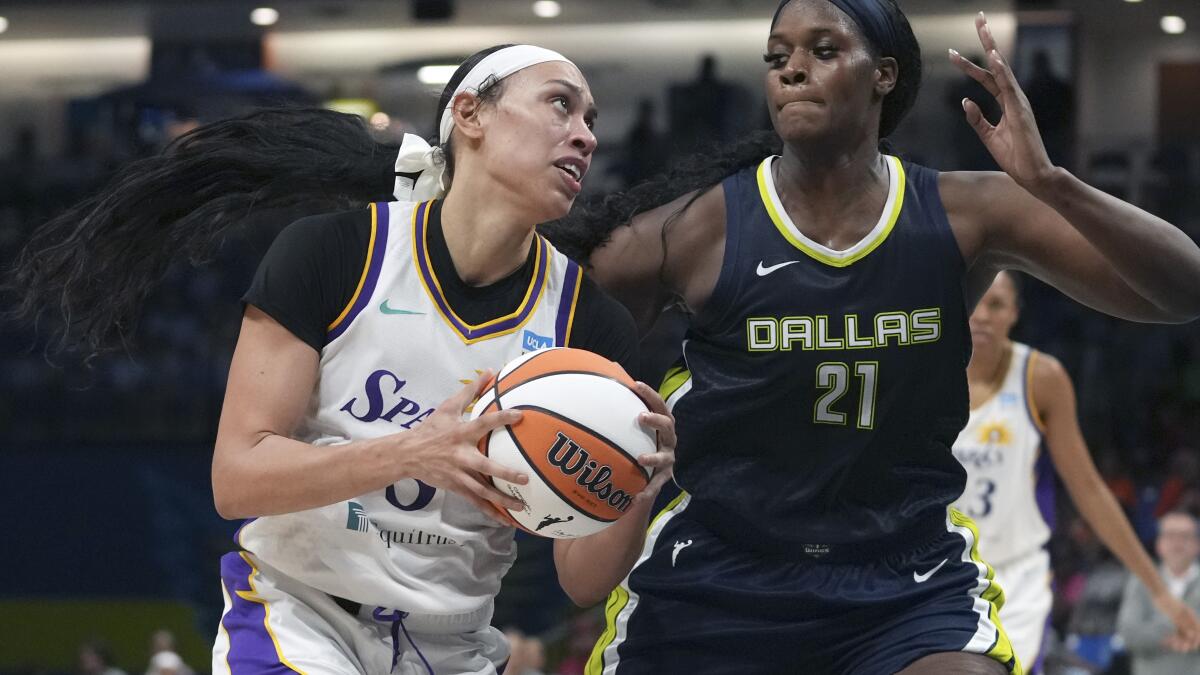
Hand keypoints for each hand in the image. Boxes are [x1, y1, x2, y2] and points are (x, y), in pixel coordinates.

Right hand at [398, 371, 527, 521]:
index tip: (520, 416)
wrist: (407, 454)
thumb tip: (489, 372)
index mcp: (461, 434)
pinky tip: (505, 519)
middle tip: (525, 478)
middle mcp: (461, 456)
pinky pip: (475, 502)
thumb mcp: (448, 407)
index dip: (502, 418)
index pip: (485, 423)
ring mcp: (458, 474)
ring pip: (482, 491)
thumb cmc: (431, 428)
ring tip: (521, 506)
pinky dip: (490, 511)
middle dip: (505, 473)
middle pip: (486, 467)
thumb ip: (470, 391)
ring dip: (502, 499)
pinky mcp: (456, 488)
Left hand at [629, 381, 676, 505]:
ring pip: (665, 457)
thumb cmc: (638, 441)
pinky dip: (646, 492)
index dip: (649, 393)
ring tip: (641, 459)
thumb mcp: (632, 424)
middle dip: (655, 420)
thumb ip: (623, 401)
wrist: (647, 475)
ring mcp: (668, 459)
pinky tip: (634, 498)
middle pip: (667, 426)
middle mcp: (668, 439)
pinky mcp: (664, 479)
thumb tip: (609, 369)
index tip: (636, 385)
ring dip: (654, 457)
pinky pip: (655, 486)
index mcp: (661, 423)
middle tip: (640, 417)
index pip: (659, 404)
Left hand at [949, 12, 1056, 188]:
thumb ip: (977, 119)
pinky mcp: (1020, 112)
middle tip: (978, 19)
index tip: (952, 53)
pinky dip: (1002, 71)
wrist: (1032, 174)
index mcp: (1007, 102)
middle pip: (996, 64)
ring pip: (1002, 70)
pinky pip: (1009, 87)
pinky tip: (993, 57)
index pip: (987, 77)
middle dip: (986, 41)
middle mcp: (1014, 97)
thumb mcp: (989, 136)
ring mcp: (1019, 102)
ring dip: (992, 48)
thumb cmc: (1014, 156)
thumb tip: (965, 101)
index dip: (969, 65)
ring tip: (982, 28)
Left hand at [1152, 589, 1199, 651]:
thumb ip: (1183, 624)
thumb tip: (1192, 636)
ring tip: (1169, 645)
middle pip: (1191, 636)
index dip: (1194, 641)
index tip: (1186, 645)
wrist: (1158, 593)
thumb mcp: (1174, 613)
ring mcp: (1183, 621)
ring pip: (1184, 636)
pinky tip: (1164, 641)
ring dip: (1178, 642)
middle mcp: (1189, 620)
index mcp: (1191, 617)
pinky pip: (1177, 633)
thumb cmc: (1166, 601)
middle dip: (1185, 643)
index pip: (1198, 633)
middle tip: (1176, 647)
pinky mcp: (1176, 621)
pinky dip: (1172, 638)